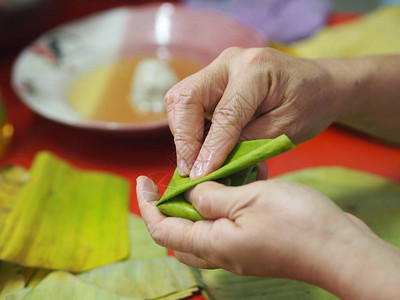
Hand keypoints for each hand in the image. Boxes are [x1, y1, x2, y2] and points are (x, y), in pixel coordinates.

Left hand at [137, 176, 399, 298]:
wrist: (339, 247)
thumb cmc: (296, 223)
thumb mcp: (248, 199)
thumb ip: (212, 197)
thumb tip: (190, 194)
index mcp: (213, 244)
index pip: (162, 228)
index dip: (148, 204)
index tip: (142, 179)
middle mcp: (222, 254)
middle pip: (178, 234)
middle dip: (168, 207)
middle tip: (172, 181)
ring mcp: (239, 252)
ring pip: (202, 231)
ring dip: (195, 206)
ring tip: (203, 179)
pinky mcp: (255, 246)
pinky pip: (225, 228)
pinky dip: (220, 208)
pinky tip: (233, 186)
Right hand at [166, 47, 342, 178]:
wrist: (319, 83)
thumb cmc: (310, 104)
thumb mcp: (285, 129)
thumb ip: (247, 143)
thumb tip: (211, 164)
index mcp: (255, 70)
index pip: (223, 115)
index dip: (209, 149)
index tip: (200, 177)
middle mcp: (230, 61)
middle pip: (186, 97)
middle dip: (183, 137)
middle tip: (188, 170)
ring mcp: (219, 67)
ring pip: (181, 98)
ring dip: (182, 132)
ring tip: (193, 161)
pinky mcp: (214, 78)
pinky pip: (189, 101)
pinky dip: (189, 127)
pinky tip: (200, 148)